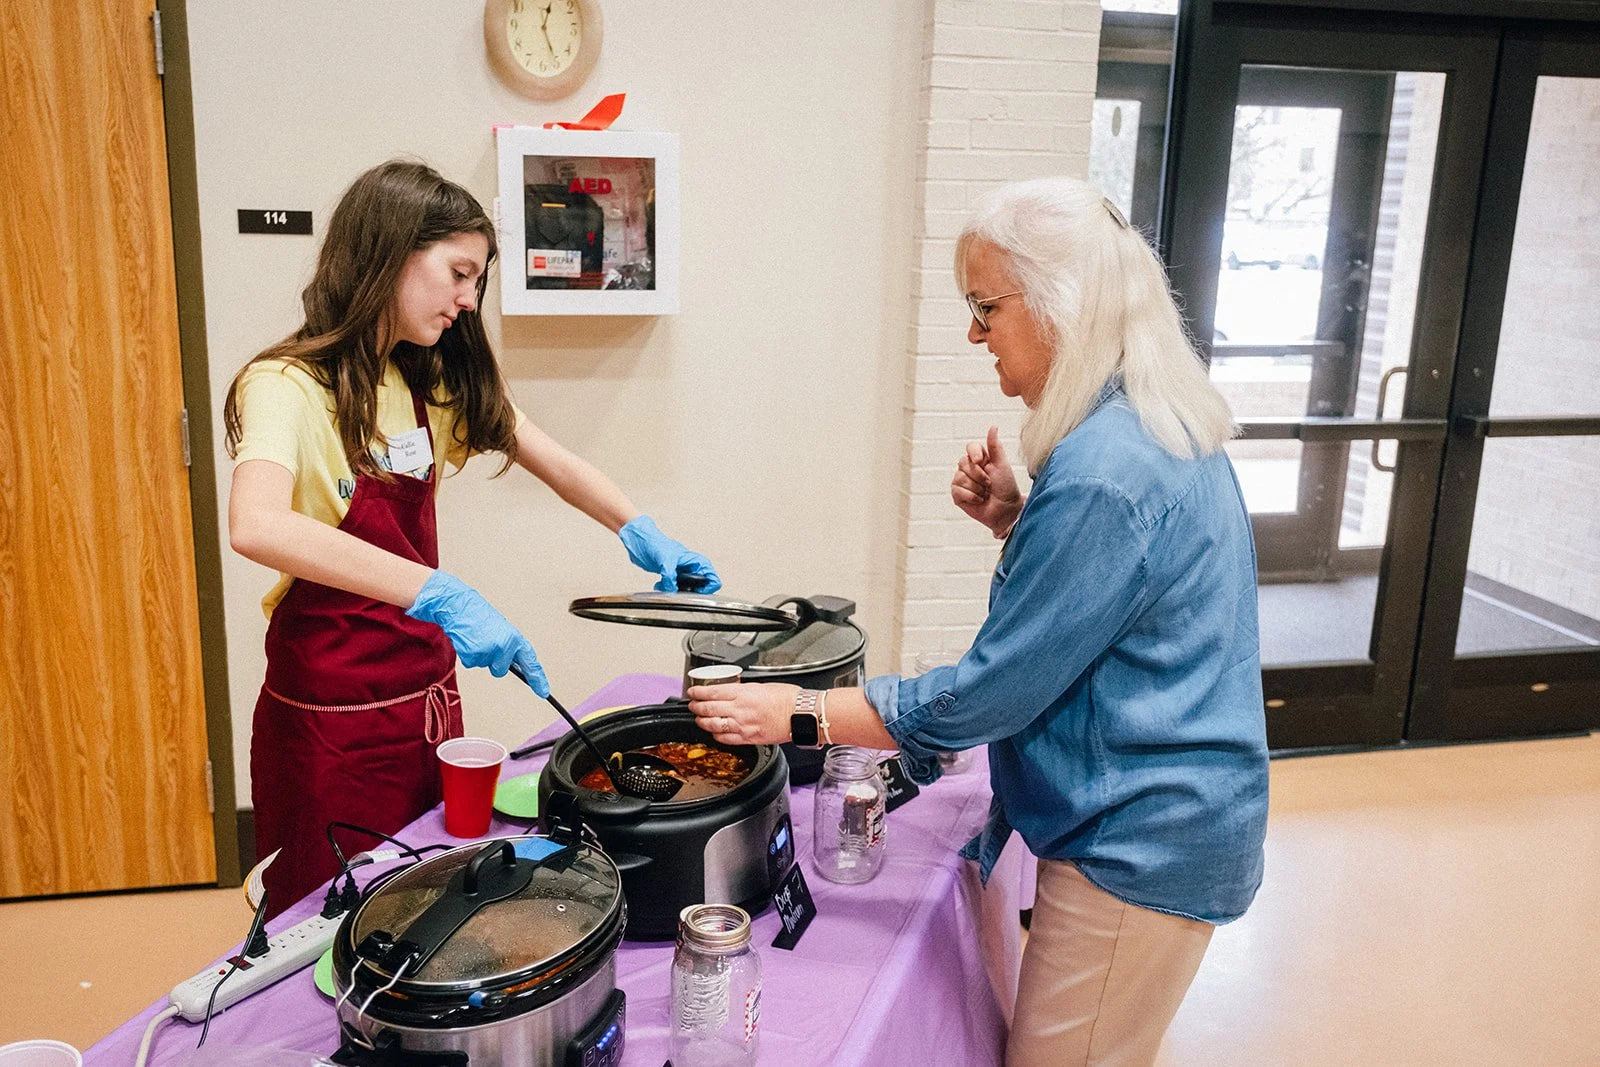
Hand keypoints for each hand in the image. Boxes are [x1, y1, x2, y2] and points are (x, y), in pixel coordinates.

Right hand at [406, 570, 549, 696]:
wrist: (461, 607)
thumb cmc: (480, 617)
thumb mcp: (502, 630)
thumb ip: (509, 647)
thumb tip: (512, 664)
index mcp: (516, 638)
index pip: (531, 662)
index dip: (538, 679)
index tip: (543, 692)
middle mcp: (506, 646)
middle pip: (501, 670)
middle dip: (493, 662)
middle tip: (486, 643)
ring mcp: (490, 650)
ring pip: (485, 666)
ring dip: (480, 656)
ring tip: (477, 638)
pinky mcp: (475, 654)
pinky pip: (472, 664)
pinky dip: (468, 655)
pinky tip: (468, 641)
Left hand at [618, 515, 722, 592]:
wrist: (640, 541)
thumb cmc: (656, 543)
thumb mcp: (665, 559)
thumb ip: (670, 576)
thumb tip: (672, 589)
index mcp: (696, 561)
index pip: (712, 579)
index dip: (707, 588)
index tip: (695, 592)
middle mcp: (691, 568)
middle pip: (700, 587)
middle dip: (688, 593)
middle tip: (678, 592)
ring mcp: (681, 573)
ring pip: (685, 589)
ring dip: (675, 592)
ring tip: (665, 587)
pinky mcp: (671, 576)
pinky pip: (673, 588)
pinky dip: (666, 589)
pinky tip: (659, 584)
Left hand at [687, 682, 796, 746]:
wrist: (801, 714)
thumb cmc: (788, 699)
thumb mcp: (762, 686)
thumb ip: (744, 690)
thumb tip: (733, 692)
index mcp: (743, 693)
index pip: (713, 692)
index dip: (698, 692)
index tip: (692, 691)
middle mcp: (740, 710)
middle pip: (709, 709)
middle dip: (696, 707)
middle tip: (692, 705)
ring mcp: (743, 726)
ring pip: (714, 725)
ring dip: (703, 722)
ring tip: (699, 719)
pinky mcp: (749, 738)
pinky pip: (726, 739)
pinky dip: (717, 736)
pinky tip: (715, 733)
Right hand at [952, 426, 1023, 537]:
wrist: (1007, 510)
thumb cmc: (1006, 487)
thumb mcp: (1002, 464)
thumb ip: (995, 446)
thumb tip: (993, 426)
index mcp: (980, 459)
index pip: (970, 448)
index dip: (974, 454)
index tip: (982, 461)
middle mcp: (969, 469)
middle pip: (963, 463)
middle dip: (979, 475)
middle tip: (989, 483)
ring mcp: (962, 482)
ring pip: (960, 477)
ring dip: (977, 487)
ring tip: (985, 493)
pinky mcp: (958, 496)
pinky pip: (957, 490)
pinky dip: (971, 496)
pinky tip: (980, 500)